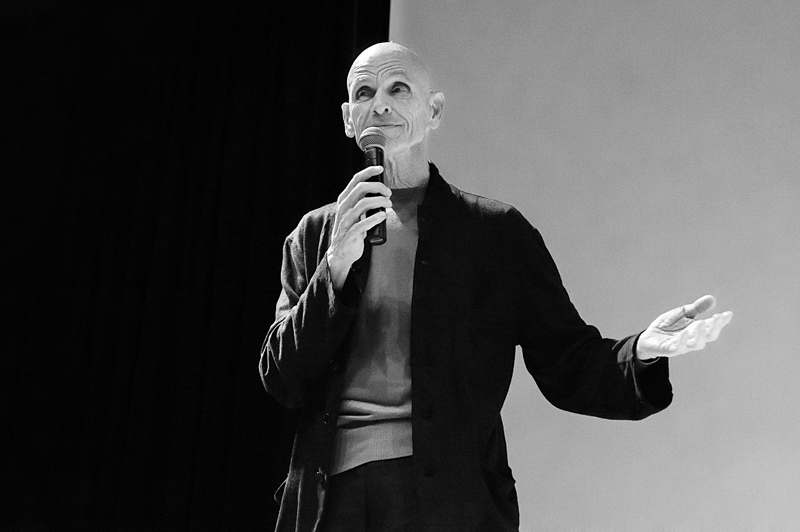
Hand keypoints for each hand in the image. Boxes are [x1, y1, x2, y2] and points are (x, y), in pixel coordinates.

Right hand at [326, 166, 391, 288]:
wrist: (341, 253)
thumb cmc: (351, 230)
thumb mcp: (355, 213)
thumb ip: (363, 202)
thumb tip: (381, 192)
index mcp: (344, 200)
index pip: (355, 180)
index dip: (368, 172)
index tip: (380, 169)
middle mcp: (343, 208)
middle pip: (360, 188)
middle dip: (378, 187)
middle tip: (389, 193)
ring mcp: (346, 220)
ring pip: (363, 204)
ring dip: (380, 201)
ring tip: (389, 204)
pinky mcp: (350, 233)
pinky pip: (363, 223)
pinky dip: (375, 218)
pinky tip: (383, 215)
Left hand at [637, 295, 732, 360]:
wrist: (648, 337)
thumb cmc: (667, 326)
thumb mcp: (682, 313)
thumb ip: (696, 308)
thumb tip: (712, 298)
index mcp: (697, 329)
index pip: (712, 326)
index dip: (721, 321)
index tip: (728, 314)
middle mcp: (692, 339)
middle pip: (709, 336)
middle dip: (715, 328)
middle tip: (718, 318)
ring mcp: (682, 345)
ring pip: (696, 344)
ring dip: (700, 335)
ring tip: (701, 323)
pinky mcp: (670, 350)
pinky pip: (678, 348)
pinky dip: (683, 341)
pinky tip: (685, 333)